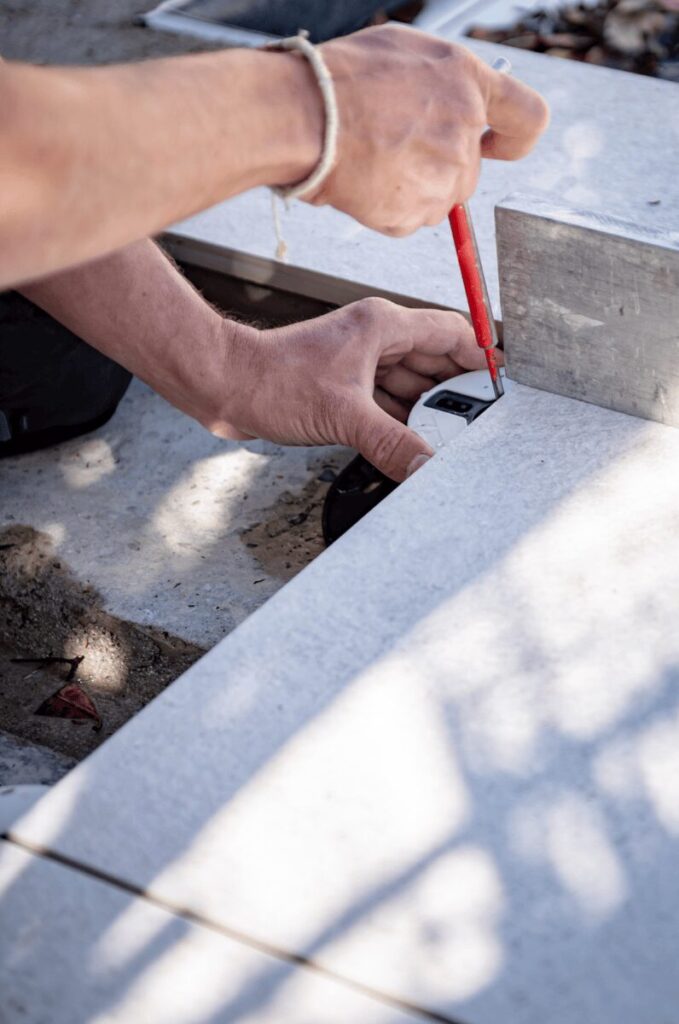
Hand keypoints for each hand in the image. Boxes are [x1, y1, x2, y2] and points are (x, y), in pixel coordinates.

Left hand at [204, 297, 500, 481]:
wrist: (227, 388)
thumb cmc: (274, 380)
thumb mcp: (343, 415)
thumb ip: (391, 442)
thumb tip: (427, 466)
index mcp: (382, 326)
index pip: (449, 332)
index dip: (479, 356)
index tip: (501, 382)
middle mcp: (375, 339)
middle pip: (434, 361)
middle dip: (457, 390)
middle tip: (481, 420)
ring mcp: (359, 363)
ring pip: (410, 384)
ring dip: (428, 410)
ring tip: (452, 437)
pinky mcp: (344, 387)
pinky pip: (386, 402)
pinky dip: (402, 421)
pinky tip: (414, 442)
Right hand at [302, 25, 548, 234]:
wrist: (304, 117)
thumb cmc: (341, 79)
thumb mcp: (405, 53)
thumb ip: (443, 83)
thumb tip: (449, 106)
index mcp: (468, 83)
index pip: (528, 119)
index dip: (514, 138)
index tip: (497, 146)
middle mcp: (464, 131)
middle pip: (469, 170)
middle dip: (438, 167)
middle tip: (392, 149)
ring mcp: (443, 177)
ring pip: (440, 198)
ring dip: (411, 189)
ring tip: (372, 162)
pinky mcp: (416, 213)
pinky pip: (410, 220)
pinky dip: (389, 209)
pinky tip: (364, 182)